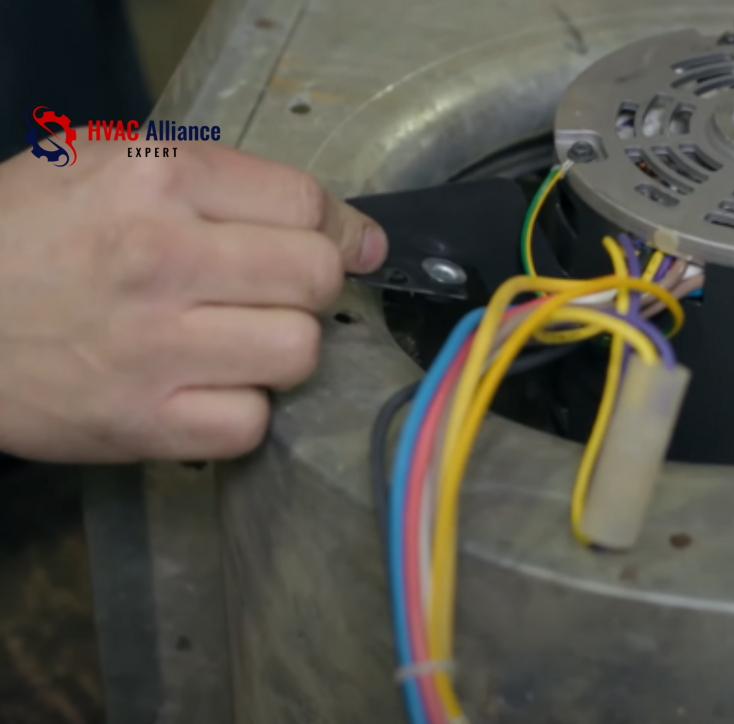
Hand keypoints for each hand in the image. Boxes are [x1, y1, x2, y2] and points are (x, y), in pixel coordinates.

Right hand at [0, 137, 386, 462]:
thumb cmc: (25, 233)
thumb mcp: (104, 163)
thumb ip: (220, 180)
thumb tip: (340, 225)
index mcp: (158, 179)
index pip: (306, 203)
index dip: (340, 230)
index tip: (350, 247)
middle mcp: (162, 258)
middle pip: (316, 277)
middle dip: (313, 287)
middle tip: (281, 294)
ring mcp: (153, 348)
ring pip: (299, 352)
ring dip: (284, 350)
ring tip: (241, 343)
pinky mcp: (141, 424)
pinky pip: (251, 425)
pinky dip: (243, 412)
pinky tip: (210, 391)